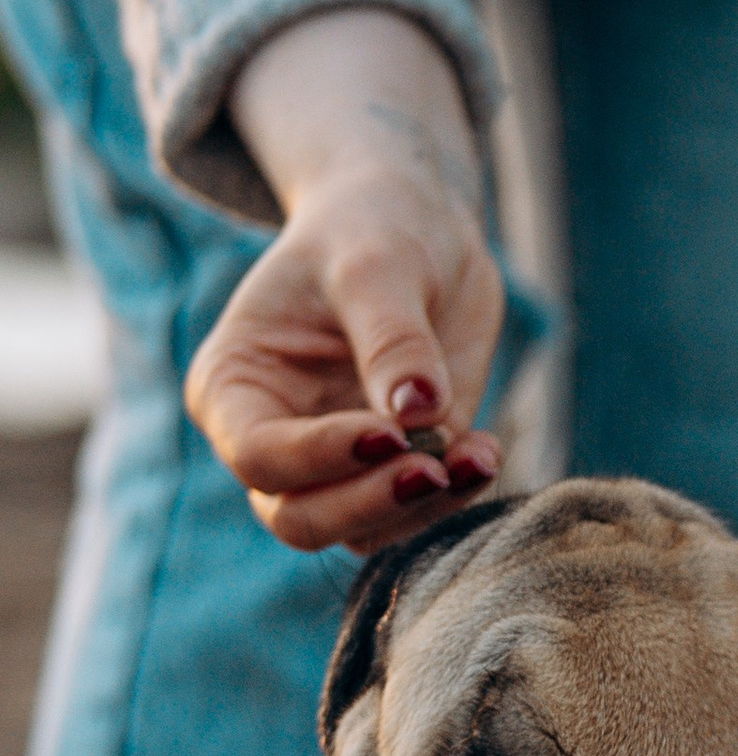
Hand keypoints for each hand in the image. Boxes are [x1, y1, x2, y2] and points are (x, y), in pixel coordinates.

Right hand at [186, 8, 506, 553]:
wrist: (415, 223)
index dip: (321, 458)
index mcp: (234, 387)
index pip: (258, 455)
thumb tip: (418, 413)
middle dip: (368, 503)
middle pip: (299, 519)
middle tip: (435, 467)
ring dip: (423, 509)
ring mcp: (335, 465)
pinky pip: (417, 515)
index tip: (390, 433)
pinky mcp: (397, 469)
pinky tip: (485, 451)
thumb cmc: (370, 228)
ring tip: (477, 455)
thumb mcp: (377, 263)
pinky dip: (455, 496)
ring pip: (362, 531)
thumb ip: (392, 338)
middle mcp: (274, 438)